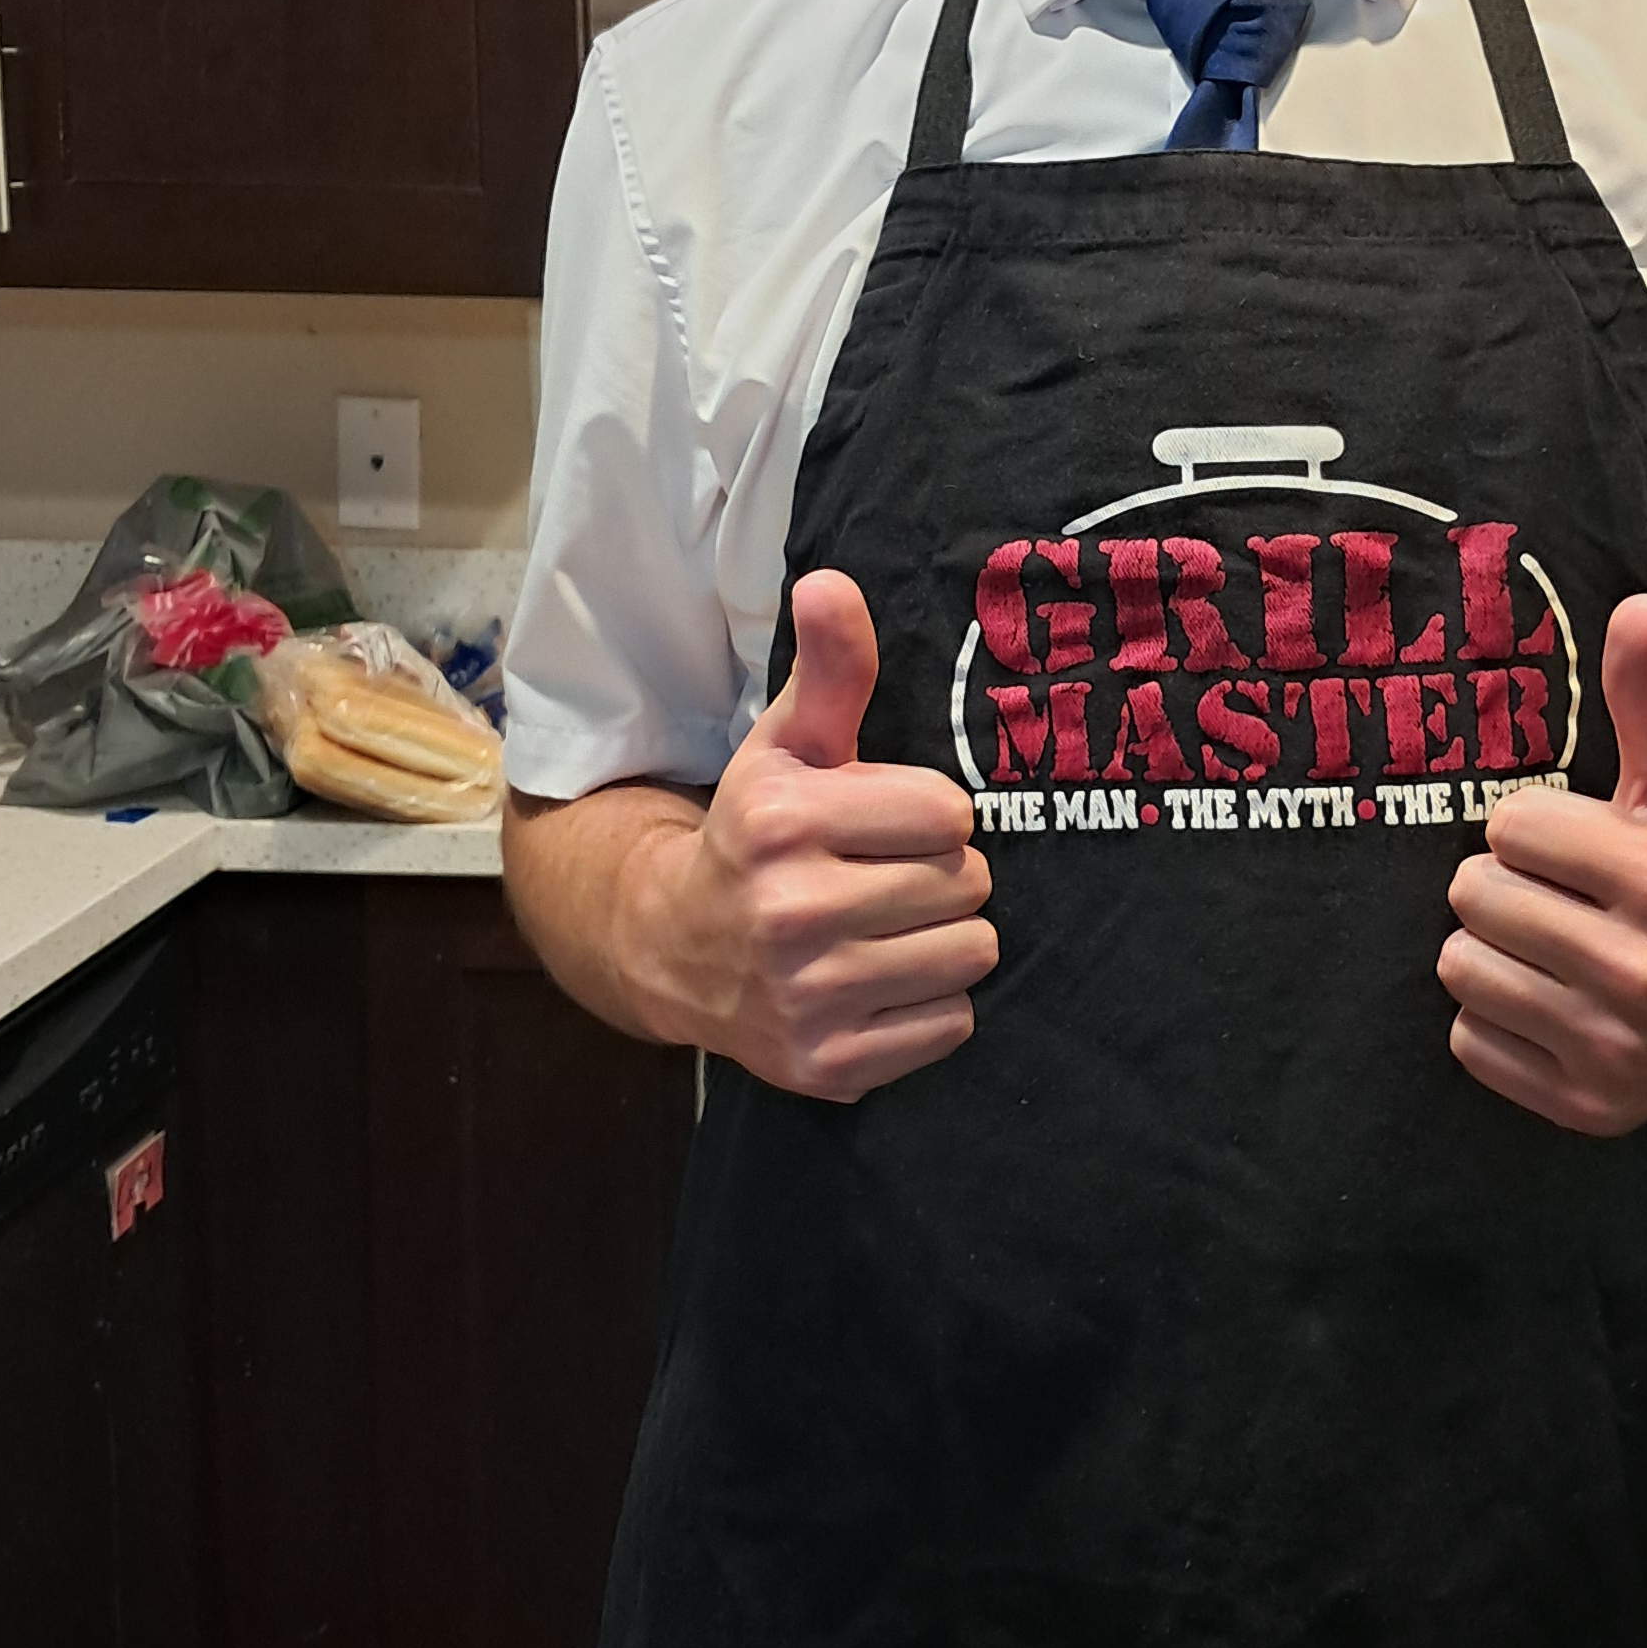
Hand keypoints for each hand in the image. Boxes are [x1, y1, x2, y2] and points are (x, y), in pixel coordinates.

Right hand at [656, 570, 996, 1100]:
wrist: (675, 950)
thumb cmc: (756, 835)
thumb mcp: (786, 746)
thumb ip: (829, 667)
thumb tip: (832, 582)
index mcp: (782, 821)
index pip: (949, 813)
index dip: (926, 814)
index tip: (881, 822)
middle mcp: (789, 913)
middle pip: (968, 885)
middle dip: (940, 875)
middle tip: (885, 877)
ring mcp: (808, 999)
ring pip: (971, 955)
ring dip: (944, 939)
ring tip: (886, 927)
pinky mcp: (828, 1065)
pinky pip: (952, 1024)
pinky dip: (929, 1006)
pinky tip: (878, 981)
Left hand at [1436, 594, 1646, 1136]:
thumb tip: (1637, 606)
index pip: (1508, 829)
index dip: (1537, 827)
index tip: (1581, 842)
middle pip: (1475, 898)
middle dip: (1510, 885)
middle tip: (1562, 894)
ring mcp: (1616, 1050)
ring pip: (1462, 969)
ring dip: (1495, 950)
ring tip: (1553, 943)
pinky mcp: (1589, 1105)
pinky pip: (1470, 1042)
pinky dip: (1499, 1019)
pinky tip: (1555, 999)